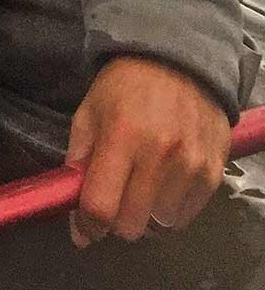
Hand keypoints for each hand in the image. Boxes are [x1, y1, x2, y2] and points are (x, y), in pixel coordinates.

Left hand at [66, 56, 230, 246]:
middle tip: (114, 199)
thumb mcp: (89, 112)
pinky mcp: (214, 173)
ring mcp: (191, 166)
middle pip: (131, 225)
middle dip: (115, 220)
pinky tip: (162, 186)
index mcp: (121, 135)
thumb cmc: (125, 86)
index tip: (83, 228)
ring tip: (140, 188)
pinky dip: (169, 212)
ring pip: (159, 227)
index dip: (87, 226)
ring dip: (144, 217)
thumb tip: (76, 218)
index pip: (101, 205)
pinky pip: (185, 218)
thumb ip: (78, 162)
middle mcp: (160, 154)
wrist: (179, 61)